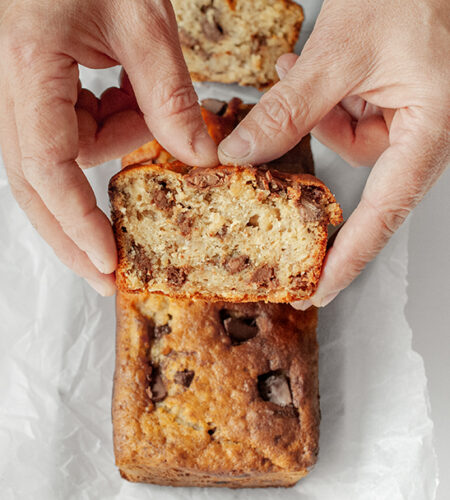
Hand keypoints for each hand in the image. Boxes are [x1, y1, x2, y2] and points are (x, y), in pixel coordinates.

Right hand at [0, 0, 216, 294]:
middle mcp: (11, 87)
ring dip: (113, 146)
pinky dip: (109, 125)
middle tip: (111, 272)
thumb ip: (171, 95)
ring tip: (140, 100)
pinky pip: (73, 131)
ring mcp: (21, 90)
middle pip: (35, 184)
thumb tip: (199, 159)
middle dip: (76, 227)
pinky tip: (124, 93)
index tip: (105, 263)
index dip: (75, 221)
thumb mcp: (144, 20)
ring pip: (64, 156)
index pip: (45, 166)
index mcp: (28, 66)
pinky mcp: (38, 90)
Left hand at [218, 0, 449, 307]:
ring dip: (319, 117)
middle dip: (319, 164)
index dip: (347, 260)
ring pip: (351, 146)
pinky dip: (329, 101)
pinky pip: (353, 120)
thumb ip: (290, 107)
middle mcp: (424, 136)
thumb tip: (242, 153)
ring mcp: (411, 120)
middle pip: (365, 184)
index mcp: (430, 133)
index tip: (317, 291)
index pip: (382, 217)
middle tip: (275, 183)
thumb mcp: (342, 50)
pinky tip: (314, 68)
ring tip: (302, 70)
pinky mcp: (396, 104)